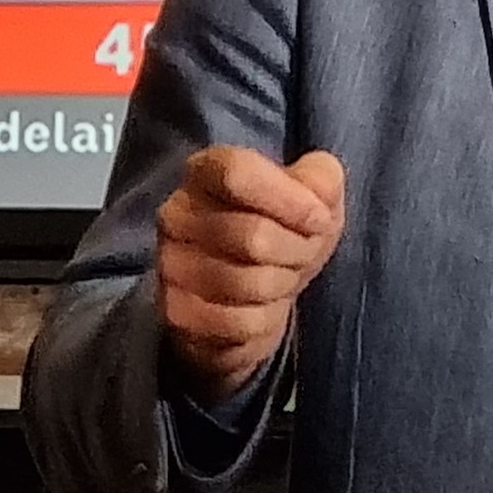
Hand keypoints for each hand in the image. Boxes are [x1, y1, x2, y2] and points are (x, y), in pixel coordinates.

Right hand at [156, 146, 345, 403]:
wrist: (255, 288)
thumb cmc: (286, 227)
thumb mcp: (315, 193)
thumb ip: (322, 179)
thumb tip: (317, 197)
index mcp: (206, 170)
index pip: (238, 173)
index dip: (290, 200)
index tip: (321, 220)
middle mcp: (177, 213)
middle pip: (252, 235)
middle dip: (298, 250)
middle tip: (307, 253)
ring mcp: (170, 265)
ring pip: (249, 283)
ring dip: (285, 284)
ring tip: (285, 276)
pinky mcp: (176, 312)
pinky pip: (239, 322)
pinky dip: (267, 319)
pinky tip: (264, 305)